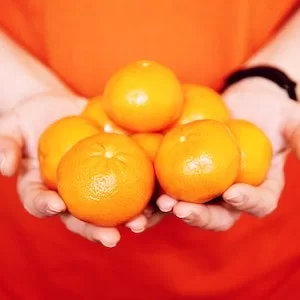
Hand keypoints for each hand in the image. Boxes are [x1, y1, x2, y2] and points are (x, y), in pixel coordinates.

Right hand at [0, 91, 151, 246]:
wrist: (57, 109)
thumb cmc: (30, 120)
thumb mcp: (10, 128)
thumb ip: (5, 146)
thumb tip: (4, 166)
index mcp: (43, 189)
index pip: (41, 203)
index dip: (46, 208)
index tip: (56, 205)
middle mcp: (71, 193)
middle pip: (82, 217)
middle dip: (97, 229)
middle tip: (112, 237)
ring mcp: (95, 182)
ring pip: (112, 206)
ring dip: (129, 216)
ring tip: (143, 221)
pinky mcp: (117, 168)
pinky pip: (131, 179)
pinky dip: (145, 189)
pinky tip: (159, 192)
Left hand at [156, 77, 299, 229]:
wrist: (243, 105)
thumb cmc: (270, 113)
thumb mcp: (291, 120)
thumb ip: (299, 135)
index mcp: (260, 188)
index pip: (259, 203)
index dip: (248, 202)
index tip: (233, 192)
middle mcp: (230, 195)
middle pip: (218, 215)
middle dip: (199, 216)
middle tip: (182, 209)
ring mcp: (204, 188)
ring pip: (186, 208)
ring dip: (164, 214)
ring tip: (147, 214)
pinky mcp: (181, 176)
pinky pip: (166, 187)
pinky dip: (151, 194)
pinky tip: (136, 198)